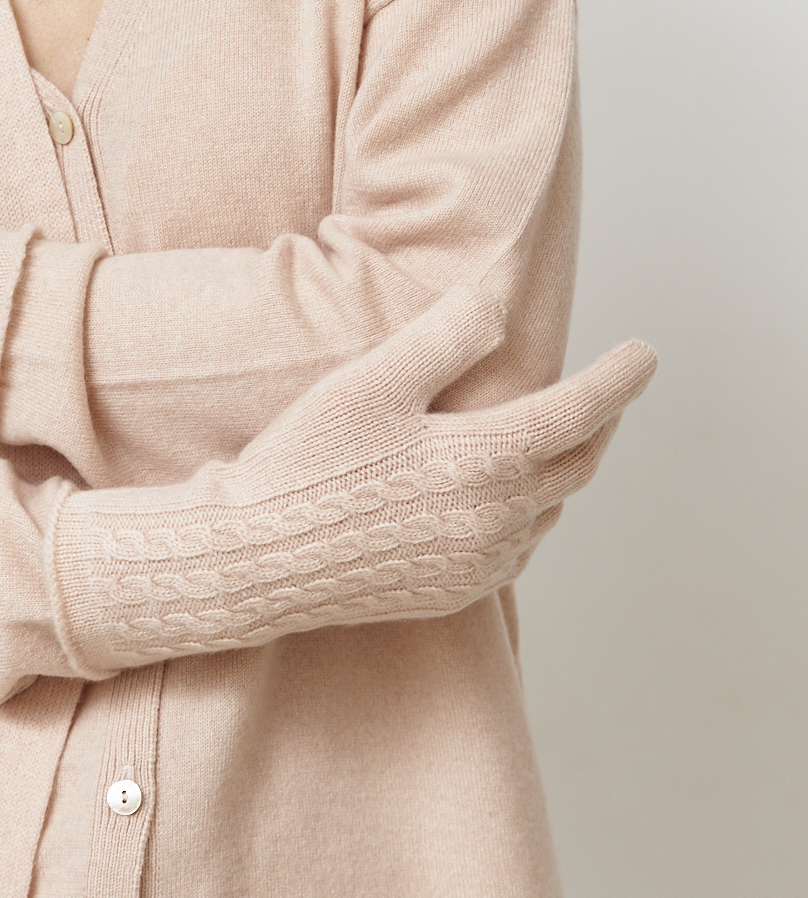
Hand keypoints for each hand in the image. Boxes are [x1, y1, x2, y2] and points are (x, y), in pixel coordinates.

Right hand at [53, 282, 656, 667]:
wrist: (254, 557)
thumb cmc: (306, 461)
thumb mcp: (372, 381)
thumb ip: (446, 338)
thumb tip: (500, 302)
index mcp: (483, 463)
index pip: (578, 413)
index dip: (618, 380)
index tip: (644, 354)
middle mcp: (494, 522)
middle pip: (576, 466)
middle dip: (599, 424)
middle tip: (605, 393)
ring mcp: (474, 566)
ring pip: (546, 511)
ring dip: (558, 469)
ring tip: (549, 435)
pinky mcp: (449, 594)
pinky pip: (512, 549)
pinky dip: (523, 513)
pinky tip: (495, 496)